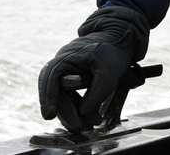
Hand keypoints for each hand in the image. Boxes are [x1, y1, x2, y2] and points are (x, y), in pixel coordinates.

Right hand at [38, 5, 149, 132]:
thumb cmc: (113, 53)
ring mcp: (66, 71)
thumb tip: (84, 113)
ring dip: (71, 112)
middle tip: (77, 127)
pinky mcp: (72, 78)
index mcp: (68, 56)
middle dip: (65, 111)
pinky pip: (68, 95)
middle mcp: (63, 63)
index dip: (49, 96)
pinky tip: (85, 118)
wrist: (120, 41)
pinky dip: (76, 106)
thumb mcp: (109, 72)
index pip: (51, 76)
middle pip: (55, 90)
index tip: (50, 114)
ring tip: (84, 126)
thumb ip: (97, 92)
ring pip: (61, 95)